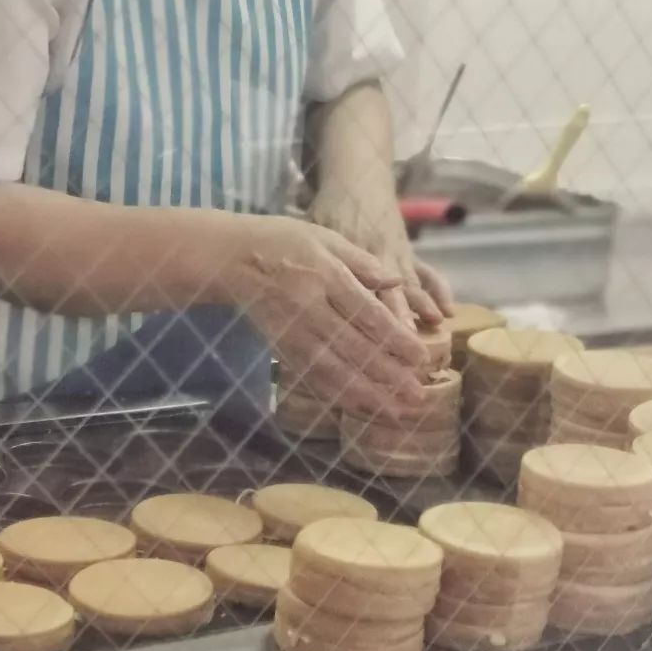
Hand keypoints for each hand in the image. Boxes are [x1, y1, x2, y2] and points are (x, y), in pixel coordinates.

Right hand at [224, 215, 428, 419]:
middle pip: (354, 348)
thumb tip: (396, 283)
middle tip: (417, 395)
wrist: (231, 257)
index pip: (367, 314)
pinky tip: (360, 408)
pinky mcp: (282, 348)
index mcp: (326, 276)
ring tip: (395, 412)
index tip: (420, 357)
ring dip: (366, 394)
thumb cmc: (284, 241)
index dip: (394, 339)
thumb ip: (363, 262)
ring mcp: (294, 332)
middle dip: (387, 375)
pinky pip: (312, 376)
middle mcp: (311, 308)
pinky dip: (337, 395)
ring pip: (333, 369)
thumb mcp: (326, 238)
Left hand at [309, 189, 453, 330]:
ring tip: (433, 330)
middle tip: (405, 343)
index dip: (365, 316)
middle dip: (398, 320)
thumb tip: (295, 294)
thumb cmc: (330, 207)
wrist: (359, 178)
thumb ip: (313, 258)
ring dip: (421, 308)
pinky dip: (440, 291)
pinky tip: (448, 312)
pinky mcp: (410, 254)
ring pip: (411, 286)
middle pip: (390, 294)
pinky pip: (428, 273)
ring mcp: (398, 256)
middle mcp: (379, 257)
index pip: (360, 291)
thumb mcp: (316, 229)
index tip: (369, 341)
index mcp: (354, 253)